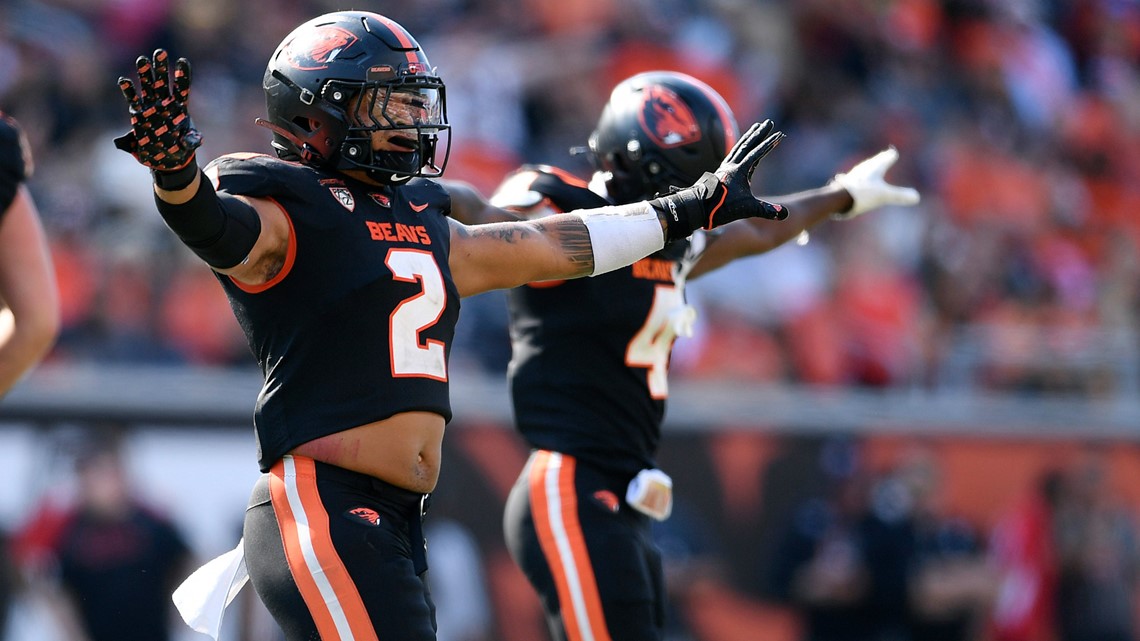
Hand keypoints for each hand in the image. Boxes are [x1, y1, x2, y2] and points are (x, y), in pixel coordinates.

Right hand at [113, 49, 201, 178]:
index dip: (182, 75)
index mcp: (180, 107)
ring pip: (148, 86)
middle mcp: (165, 103)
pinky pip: (133, 99)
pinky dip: (128, 90)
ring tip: (142, 60)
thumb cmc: (179, 149)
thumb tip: (195, 141)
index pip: (182, 87)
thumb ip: (192, 141)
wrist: (164, 158)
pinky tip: (124, 80)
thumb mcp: (188, 145)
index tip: (183, 61)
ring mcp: (151, 106)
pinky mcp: (138, 114)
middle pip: (163, 82)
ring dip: (145, 74)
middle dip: (162, 68)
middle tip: (160, 52)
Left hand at [649, 120, 788, 240]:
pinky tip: (741, 147)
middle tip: (769, 122)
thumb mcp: (747, 209)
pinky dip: (740, 147)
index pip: (757, 153)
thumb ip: (765, 210)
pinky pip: (733, 155)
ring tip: (756, 127)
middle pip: (747, 144)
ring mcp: (724, 168)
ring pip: (739, 147)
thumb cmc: (720, 209)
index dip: (769, 144)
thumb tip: (784, 214)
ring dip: (749, 137)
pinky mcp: (720, 172)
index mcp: (738, 171)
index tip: (779, 135)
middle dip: (759, 133)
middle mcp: (731, 166)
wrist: (697, 209)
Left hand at [830, 146, 919, 219]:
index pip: (885, 159)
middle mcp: (862, 170)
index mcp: (874, 168)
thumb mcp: (884, 196)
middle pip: (873, 163)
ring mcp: (852, 177)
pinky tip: (849, 180)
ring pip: (862, 170)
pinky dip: (856, 180)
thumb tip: (916, 197)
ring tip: (869, 168)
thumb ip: (900, 196)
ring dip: (867, 169)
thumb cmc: (862, 194)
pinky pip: (852, 180)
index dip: (889, 157)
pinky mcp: (843, 186)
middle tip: (885, 156)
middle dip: (880, 160)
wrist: (837, 199)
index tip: (892, 153)